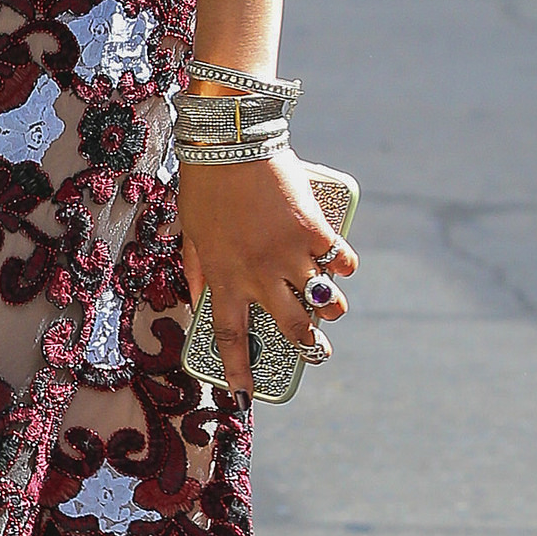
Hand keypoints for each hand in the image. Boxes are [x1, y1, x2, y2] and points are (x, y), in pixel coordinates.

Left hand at [178, 149, 358, 402]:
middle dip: (308, 344)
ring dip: (332, 307)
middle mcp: (259, 273)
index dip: (238, 370)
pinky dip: (346, 264)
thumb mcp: (190, 229)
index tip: (243, 395)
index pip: (230, 336)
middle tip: (315, 347)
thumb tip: (196, 296)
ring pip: (325, 300)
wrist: (230, 139)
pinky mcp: (314, 230)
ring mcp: (289, 253)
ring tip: (330, 303)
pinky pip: (341, 260)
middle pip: (291, 327)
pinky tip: (342, 261)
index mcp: (224, 276)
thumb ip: (195, 266)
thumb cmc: (205, 181)